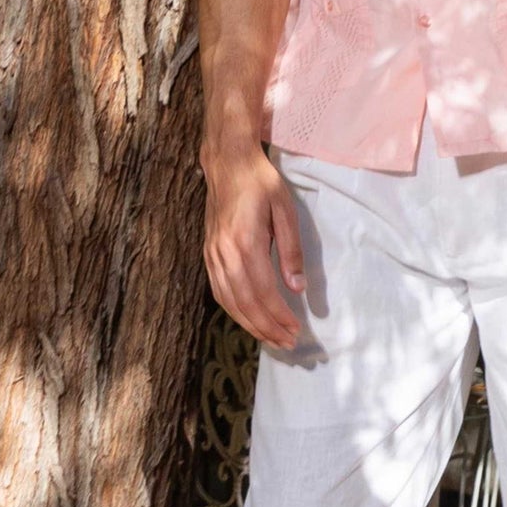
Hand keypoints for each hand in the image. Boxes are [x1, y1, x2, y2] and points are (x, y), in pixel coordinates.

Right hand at [202, 142, 305, 349]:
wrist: (227, 163)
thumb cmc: (261, 183)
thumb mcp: (285, 210)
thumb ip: (291, 250)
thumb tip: (298, 288)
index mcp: (245, 241)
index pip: (263, 291)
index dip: (279, 315)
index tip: (297, 330)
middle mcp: (224, 253)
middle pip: (245, 303)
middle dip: (267, 328)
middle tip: (287, 344)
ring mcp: (212, 254)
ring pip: (229, 301)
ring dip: (250, 325)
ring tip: (271, 339)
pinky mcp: (208, 253)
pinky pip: (218, 291)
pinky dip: (234, 311)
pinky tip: (248, 319)